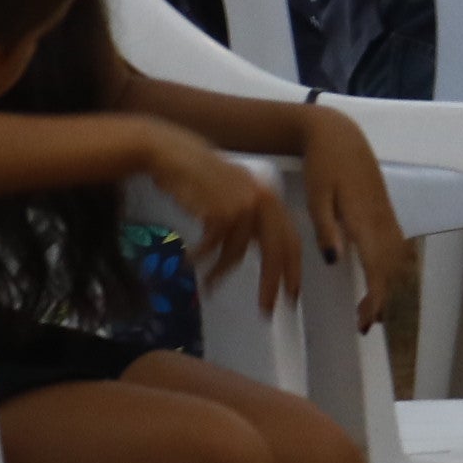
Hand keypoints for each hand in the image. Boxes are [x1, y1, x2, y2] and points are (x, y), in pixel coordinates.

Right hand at [143, 124, 296, 312]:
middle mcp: (262, 200)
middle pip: (276, 252)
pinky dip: (202, 258)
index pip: (290, 239)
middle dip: (272, 284)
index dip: (292, 270)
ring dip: (221, 272)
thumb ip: (250, 217)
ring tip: (209, 284)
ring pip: (238, 253)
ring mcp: (243, 205)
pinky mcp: (221, 210)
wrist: (169, 153)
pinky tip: (191, 261)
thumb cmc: (195, 173)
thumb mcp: (232, 192)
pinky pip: (214, 247)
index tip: (291, 294)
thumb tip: (261, 250)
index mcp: (268, 196)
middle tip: (267, 309)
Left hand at [296, 102, 408, 331]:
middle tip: (366, 324)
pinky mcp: (387, 211)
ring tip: (376, 310)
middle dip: (382, 299)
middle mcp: (383, 221)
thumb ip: (325, 227)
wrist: (339, 135)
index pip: (376, 269)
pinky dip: (392, 268)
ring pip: (397, 260)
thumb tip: (334, 261)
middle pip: (390, 270)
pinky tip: (383, 278)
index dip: (375, 298)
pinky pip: (397, 247)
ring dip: (389, 286)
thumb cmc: (322, 164)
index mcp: (365, 219)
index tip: (364, 320)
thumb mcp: (316, 194)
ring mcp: (388, 215)